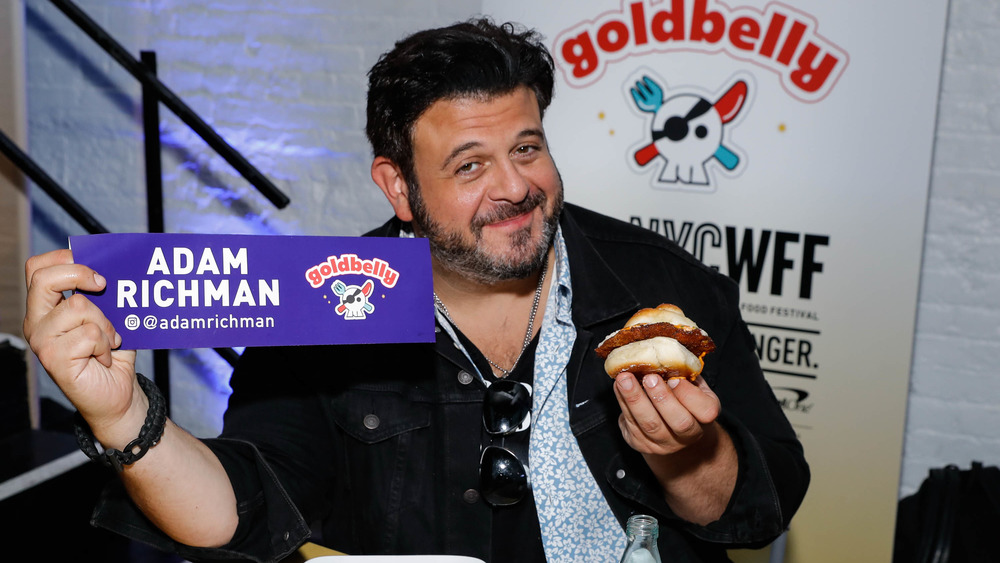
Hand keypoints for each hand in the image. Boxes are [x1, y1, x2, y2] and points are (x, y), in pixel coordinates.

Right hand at [23, 249, 139, 437]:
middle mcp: (37, 322)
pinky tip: (104, 357)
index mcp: (46, 308)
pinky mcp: (53, 359)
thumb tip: (112, 267)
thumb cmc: (112, 354)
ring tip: (109, 341)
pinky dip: (105, 344)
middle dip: (79, 274)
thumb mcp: (109, 316)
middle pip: (44, 278)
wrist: (118, 394)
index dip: (64, 259)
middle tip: (103, 285)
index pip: (38, 268)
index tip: (95, 269)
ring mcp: (42, 341)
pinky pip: (88, 334)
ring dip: (104, 323)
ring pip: (78, 307)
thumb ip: (102, 295)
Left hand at [613, 372, 721, 456]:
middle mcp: (688, 435)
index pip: (706, 411)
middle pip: (679, 422)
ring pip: (650, 425)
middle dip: (662, 398)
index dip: (689, 395)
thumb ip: (684, 373)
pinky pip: (630, 423)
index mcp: (705, 416)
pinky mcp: (641, 444)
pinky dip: (623, 402)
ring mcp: (664, 444)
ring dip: (635, 399)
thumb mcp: (691, 385)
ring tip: (625, 379)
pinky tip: (618, 386)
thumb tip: (666, 352)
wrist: (671, 432)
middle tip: (649, 378)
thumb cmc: (681, 399)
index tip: (674, 378)